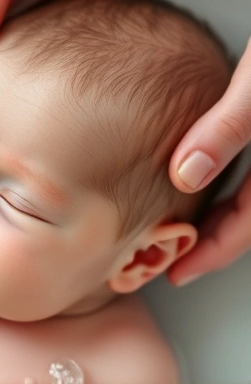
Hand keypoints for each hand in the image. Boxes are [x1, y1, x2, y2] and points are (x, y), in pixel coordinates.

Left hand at [167, 38, 250, 285]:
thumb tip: (185, 175)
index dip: (212, 253)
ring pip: (249, 202)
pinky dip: (225, 193)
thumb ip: (226, 127)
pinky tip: (200, 189)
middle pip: (248, 221)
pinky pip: (249, 179)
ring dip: (217, 223)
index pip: (248, 224)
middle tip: (175, 264)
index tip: (178, 273)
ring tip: (184, 237)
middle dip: (212, 246)